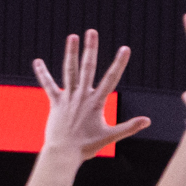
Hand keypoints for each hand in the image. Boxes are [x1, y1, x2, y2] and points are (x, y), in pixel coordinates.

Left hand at [33, 30, 150, 157]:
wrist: (64, 153)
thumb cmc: (87, 147)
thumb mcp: (110, 137)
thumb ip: (129, 127)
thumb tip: (147, 121)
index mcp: (96, 102)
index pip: (111, 79)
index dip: (119, 63)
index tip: (125, 48)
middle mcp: (82, 96)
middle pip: (87, 68)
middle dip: (90, 49)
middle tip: (91, 31)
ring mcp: (68, 98)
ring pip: (69, 71)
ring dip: (71, 53)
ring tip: (72, 37)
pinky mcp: (55, 103)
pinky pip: (48, 85)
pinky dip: (43, 73)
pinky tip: (37, 62)